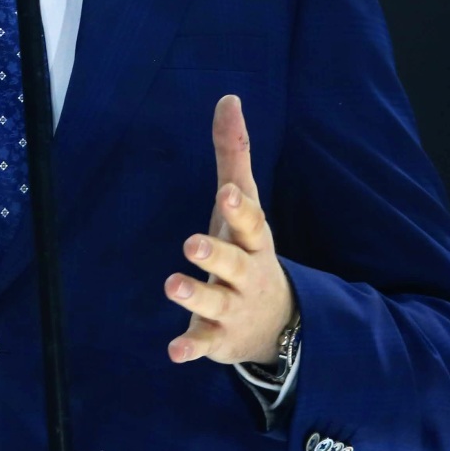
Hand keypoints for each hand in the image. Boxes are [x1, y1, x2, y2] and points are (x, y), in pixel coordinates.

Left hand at [165, 94, 295, 366]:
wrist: (278, 322)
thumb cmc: (249, 249)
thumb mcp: (243, 205)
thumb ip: (234, 154)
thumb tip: (227, 98)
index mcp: (253, 240)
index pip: (250, 221)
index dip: (240, 209)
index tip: (227, 193)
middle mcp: (247, 273)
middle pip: (233, 262)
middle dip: (214, 253)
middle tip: (190, 243)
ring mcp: (233, 307)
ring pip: (215, 303)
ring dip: (194, 295)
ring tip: (171, 284)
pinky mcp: (217, 338)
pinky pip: (204, 344)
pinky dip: (190, 348)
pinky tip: (173, 352)